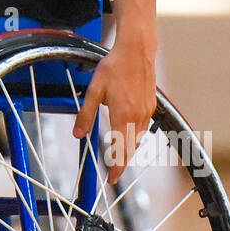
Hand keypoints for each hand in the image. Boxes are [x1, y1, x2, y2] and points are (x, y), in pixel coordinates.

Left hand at [71, 36, 156, 184]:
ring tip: (118, 156)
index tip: (112, 180)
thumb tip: (78, 135)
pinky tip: (127, 134)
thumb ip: (86, 114)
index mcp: (123, 115)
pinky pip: (144, 128)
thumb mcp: (94, 91)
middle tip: (113, 172)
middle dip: (123, 163)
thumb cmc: (114, 67)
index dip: (117, 168)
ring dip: (129, 150)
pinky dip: (135, 136)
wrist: (136, 51)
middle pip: (132, 149)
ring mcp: (147, 111)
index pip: (121, 150)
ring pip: (138, 139)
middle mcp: (138, 117)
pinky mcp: (151, 106)